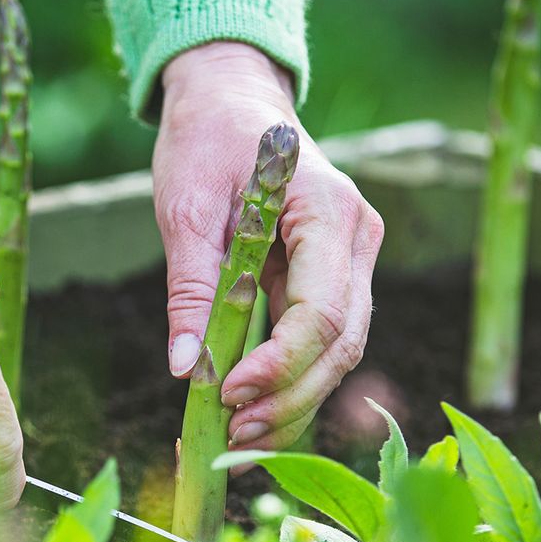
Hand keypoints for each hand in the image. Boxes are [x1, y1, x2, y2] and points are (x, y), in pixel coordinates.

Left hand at [155, 43, 383, 451]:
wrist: (230, 101)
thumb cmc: (207, 141)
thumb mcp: (185, 206)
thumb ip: (191, 286)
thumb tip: (187, 368)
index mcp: (329, 211)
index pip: (324, 310)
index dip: (280, 363)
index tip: (229, 393)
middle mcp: (355, 241)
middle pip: (341, 344)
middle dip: (288, 398)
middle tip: (232, 437)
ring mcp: (351, 263)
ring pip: (338, 355)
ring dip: (291, 403)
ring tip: (236, 439)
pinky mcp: (331, 281)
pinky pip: (318, 345)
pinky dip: (287, 385)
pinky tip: (248, 416)